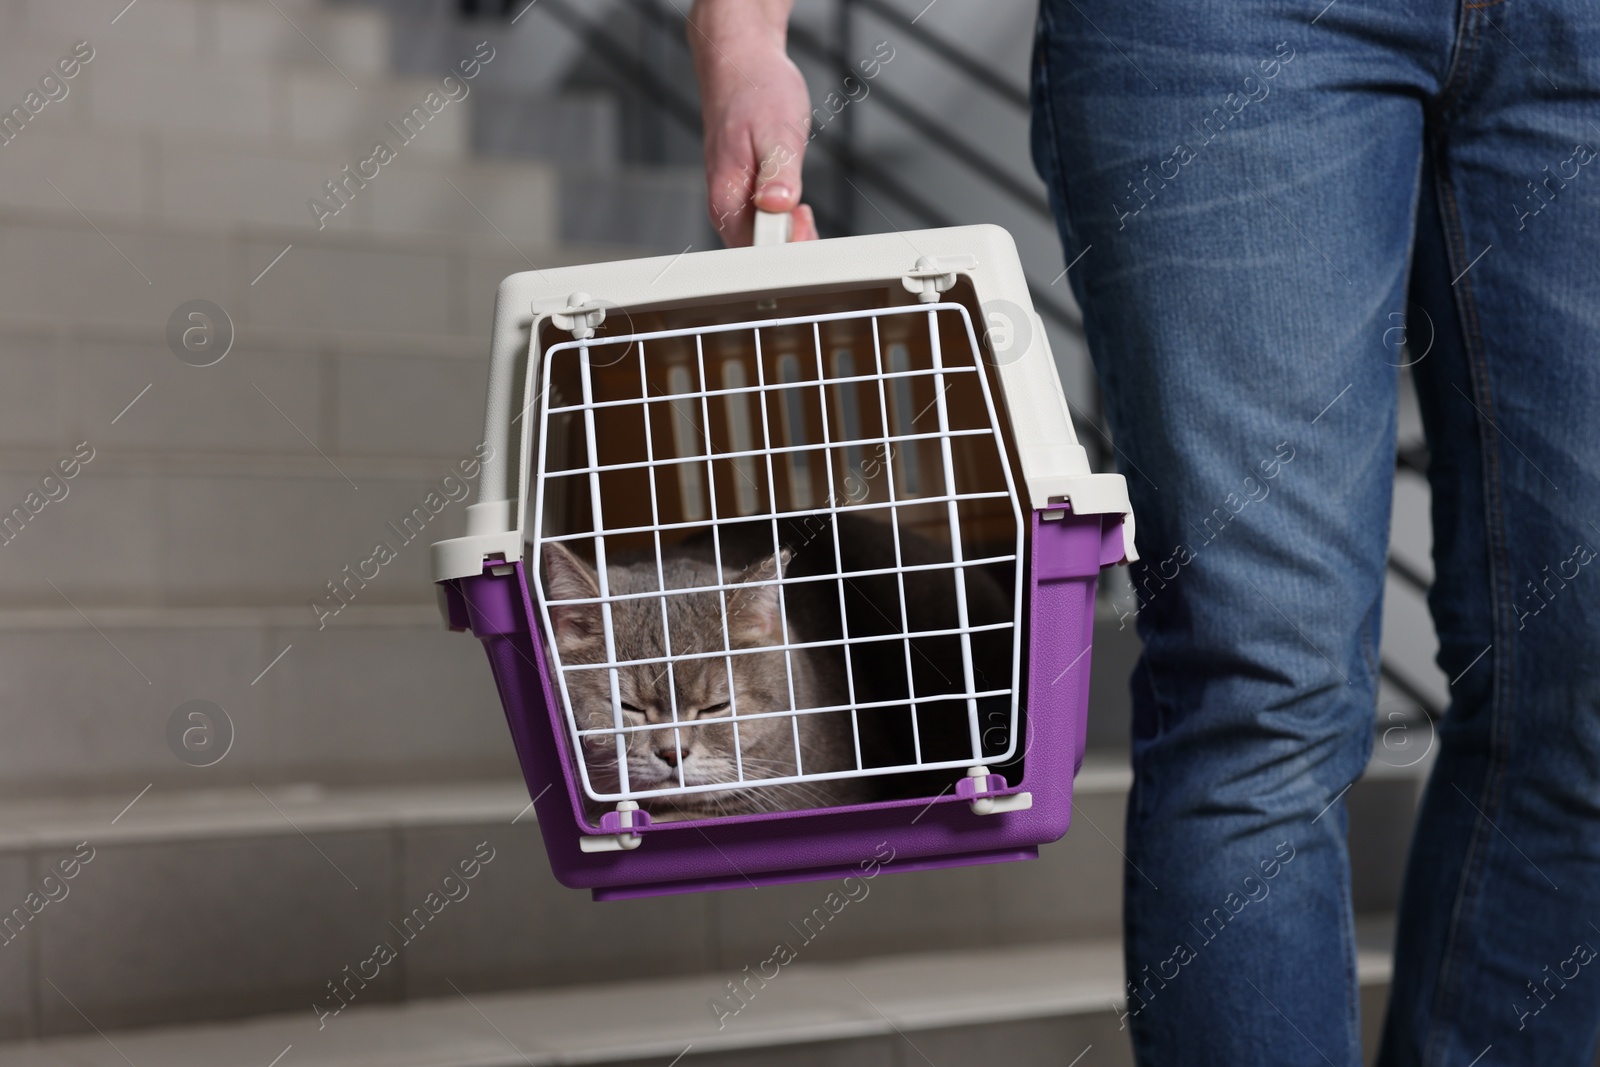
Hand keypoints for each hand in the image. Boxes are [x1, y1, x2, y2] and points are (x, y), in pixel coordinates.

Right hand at [688, 0, 818, 246]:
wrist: (741, 64)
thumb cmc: (756, 90)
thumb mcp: (777, 129)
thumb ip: (779, 172)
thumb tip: (778, 206)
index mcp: (726, 197)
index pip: (753, 251)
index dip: (784, 249)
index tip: (802, 222)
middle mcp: (725, 206)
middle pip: (758, 256)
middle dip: (790, 247)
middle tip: (807, 214)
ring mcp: (734, 202)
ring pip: (763, 243)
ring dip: (789, 236)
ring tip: (803, 211)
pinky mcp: (745, 196)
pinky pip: (765, 227)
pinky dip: (786, 224)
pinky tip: (797, 210)